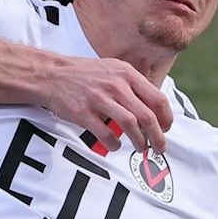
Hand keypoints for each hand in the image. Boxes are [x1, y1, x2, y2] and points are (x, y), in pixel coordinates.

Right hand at [40, 55, 172, 153]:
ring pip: (130, 125)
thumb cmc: (84, 74)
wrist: (51, 74)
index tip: (166, 128)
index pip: (157, 99)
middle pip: (147, 116)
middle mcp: (116, 85)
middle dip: (158, 136)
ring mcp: (99, 99)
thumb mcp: (113, 69)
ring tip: (142, 149)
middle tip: (160, 148)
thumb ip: (133, 84)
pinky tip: (116, 145)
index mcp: (126, 74)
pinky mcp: (84, 113)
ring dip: (140, 142)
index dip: (166, 118)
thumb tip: (153, 106)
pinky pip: (106, 134)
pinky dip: (115, 144)